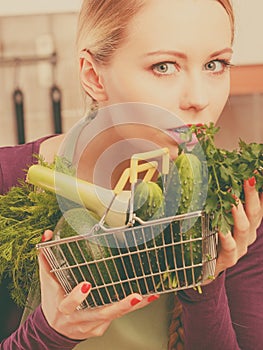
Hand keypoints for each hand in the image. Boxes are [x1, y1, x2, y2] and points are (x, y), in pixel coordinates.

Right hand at [38, 231, 158, 339]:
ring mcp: (91, 325)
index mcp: (63, 308)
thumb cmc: (53, 302)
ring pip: (113, 316)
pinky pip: (118, 317)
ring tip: (145, 296)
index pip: (68, 304)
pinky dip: (132, 308)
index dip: (76, 297)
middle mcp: (78, 319)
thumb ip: (46, 258)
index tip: (86, 285)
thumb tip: (47, 235)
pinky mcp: (100, 328)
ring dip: (131, 306)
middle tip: (135, 296)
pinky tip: (145, 298)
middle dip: (119, 306)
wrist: (55, 329)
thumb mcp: (47, 281)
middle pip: (99, 314)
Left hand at [214, 177, 262, 276]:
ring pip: (244, 227)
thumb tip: (219, 174)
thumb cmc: (215, 236)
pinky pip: (230, 246)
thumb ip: (224, 198)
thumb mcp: (222, 215)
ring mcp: (241, 246)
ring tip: (231, 197)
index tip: (254, 170)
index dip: (259, 188)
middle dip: (252, 193)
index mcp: (250, 221)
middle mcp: (249, 233)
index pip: (260, 202)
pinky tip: (221, 229)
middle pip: (255, 211)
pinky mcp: (229, 258)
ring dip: (238, 210)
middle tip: (247, 176)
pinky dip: (227, 236)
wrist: (207, 266)